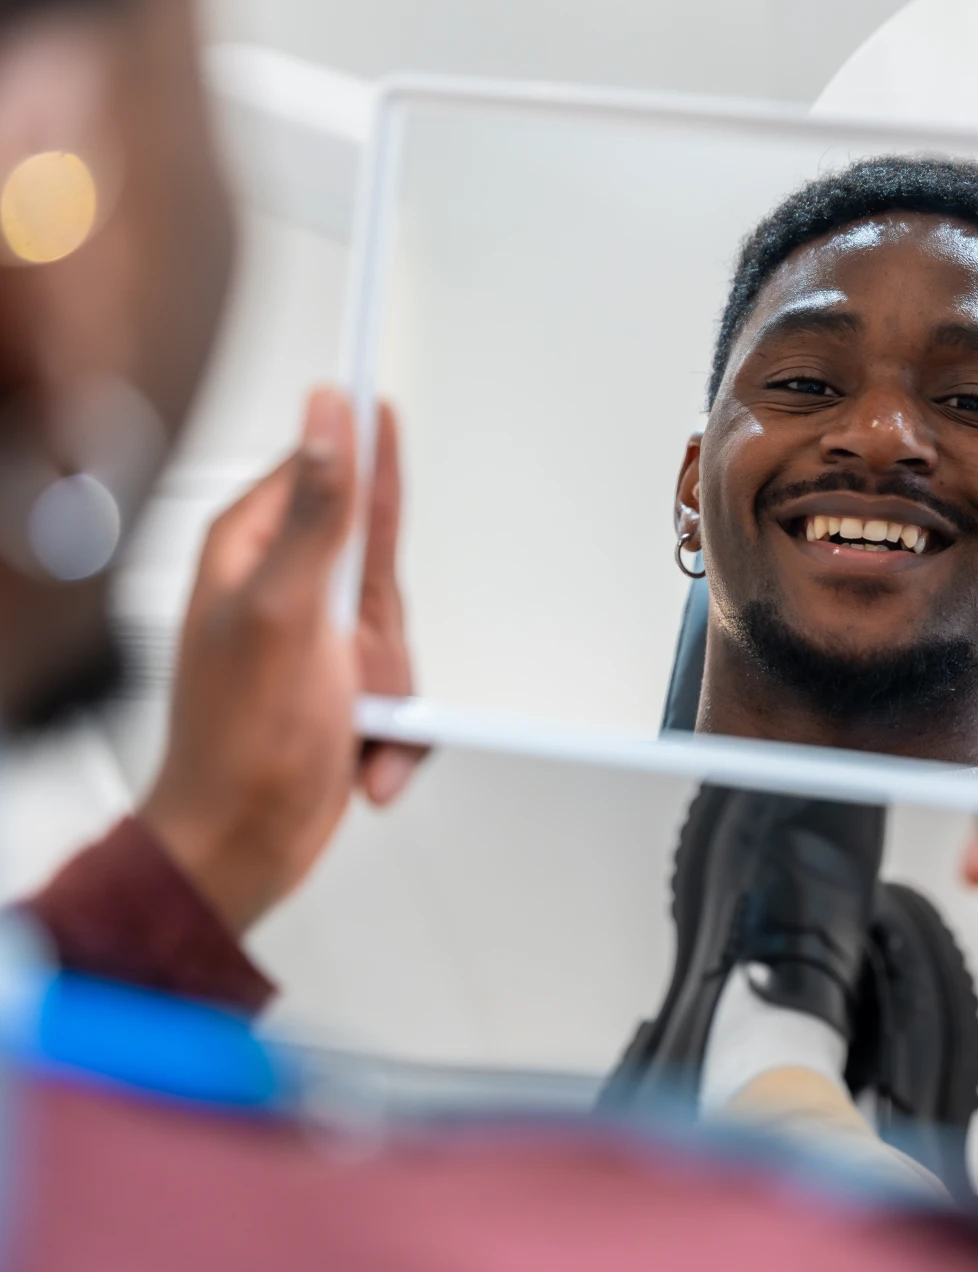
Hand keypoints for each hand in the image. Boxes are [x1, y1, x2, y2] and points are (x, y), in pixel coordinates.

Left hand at [139, 388, 423, 932]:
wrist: (245, 849)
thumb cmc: (242, 746)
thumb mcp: (288, 613)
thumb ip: (316, 510)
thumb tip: (327, 416)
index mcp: (250, 550)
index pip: (325, 466)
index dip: (365, 448)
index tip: (391, 391)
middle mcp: (285, 587)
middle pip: (382, 562)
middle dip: (388, 638)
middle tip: (362, 672)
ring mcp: (318, 638)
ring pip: (404, 633)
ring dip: (395, 696)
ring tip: (353, 729)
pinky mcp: (346, 685)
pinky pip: (411, 687)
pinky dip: (400, 732)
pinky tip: (365, 757)